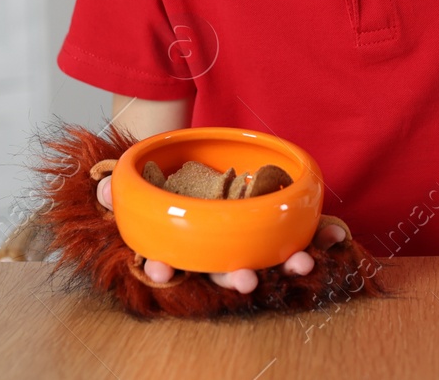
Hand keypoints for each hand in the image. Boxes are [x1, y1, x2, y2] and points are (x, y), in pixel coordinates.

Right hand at [95, 174, 345, 292]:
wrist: (197, 157)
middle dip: (235, 278)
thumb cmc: (165, 176)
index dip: (166, 268)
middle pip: (223, 271)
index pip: (171, 263)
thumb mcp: (139, 176)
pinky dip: (318, 235)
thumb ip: (121, 185)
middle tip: (246, 281)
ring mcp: (246, 241)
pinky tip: (333, 235)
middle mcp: (215, 252)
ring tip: (299, 264)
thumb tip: (104, 187)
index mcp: (182, 245)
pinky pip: (297, 232)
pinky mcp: (274, 224)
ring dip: (283, 264)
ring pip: (266, 259)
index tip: (163, 270)